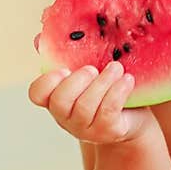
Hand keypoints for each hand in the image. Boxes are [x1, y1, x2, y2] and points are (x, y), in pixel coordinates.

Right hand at [28, 60, 153, 144]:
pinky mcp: (108, 132)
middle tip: (92, 69)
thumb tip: (39, 37)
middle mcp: (66, 117)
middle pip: (60, 102)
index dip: (46, 82)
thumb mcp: (85, 72)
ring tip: (116, 67)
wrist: (133, 116)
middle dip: (76, 82)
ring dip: (102, 83)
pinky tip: (127, 79)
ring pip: (85, 107)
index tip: (64, 68)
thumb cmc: (104, 89)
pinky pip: (108, 112)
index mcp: (56, 99)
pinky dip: (117, 92)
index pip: (37, 94)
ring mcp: (86, 128)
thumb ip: (65, 55)